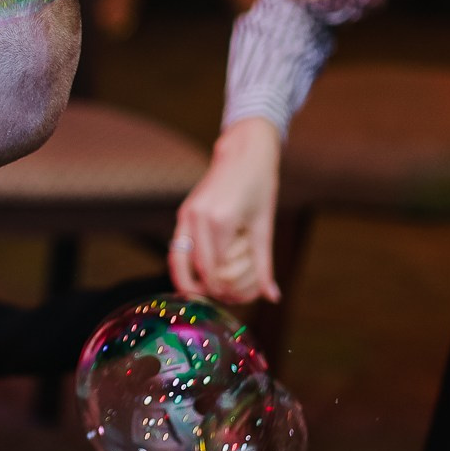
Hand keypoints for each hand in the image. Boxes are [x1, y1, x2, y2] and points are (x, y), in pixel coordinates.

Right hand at [171, 119, 282, 303]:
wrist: (243, 152)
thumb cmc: (260, 185)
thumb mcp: (265, 226)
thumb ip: (264, 264)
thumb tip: (272, 296)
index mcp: (221, 221)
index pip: (218, 271)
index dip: (228, 290)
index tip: (239, 298)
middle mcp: (198, 218)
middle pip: (200, 270)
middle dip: (213, 289)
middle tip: (226, 297)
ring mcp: (187, 215)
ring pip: (180, 262)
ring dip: (192, 282)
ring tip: (204, 294)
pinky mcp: (183, 213)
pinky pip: (177, 249)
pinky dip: (183, 268)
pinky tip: (192, 280)